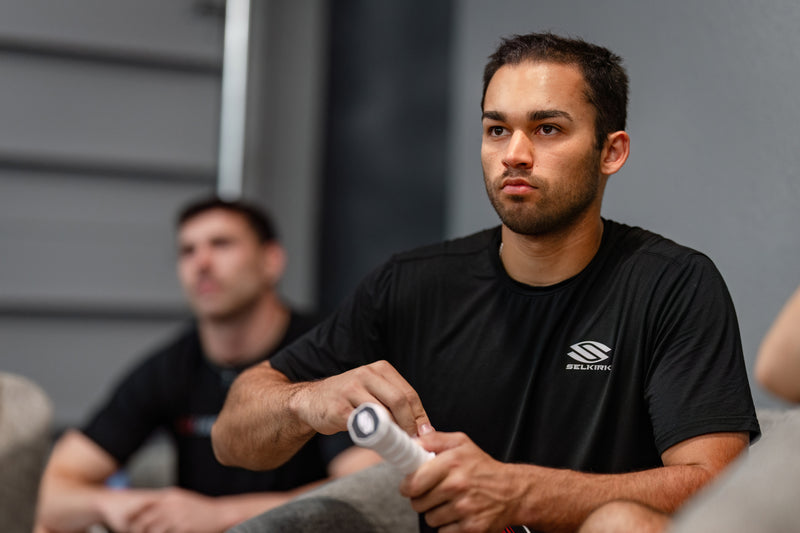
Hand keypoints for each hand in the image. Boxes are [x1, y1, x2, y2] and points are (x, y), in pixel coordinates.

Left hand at [101, 488, 231, 532]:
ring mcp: (177, 517)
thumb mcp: (182, 500)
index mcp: (170, 496)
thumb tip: (148, 508)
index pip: (143, 506)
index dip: (133, 517)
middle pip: (144, 520)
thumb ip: (166, 503)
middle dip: (137, 530)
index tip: (127, 524)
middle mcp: (171, 505)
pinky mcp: (183, 528)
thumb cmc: (200, 509)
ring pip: (152, 531)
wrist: (220, 514)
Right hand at [294, 360, 430, 436]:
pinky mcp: (338, 409)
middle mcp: (366, 375)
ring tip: (396, 444)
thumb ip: (395, 403)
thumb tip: (424, 428)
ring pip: (382, 414)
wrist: (310, 401)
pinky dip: (373, 437)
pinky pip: (362, 426)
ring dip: (393, 433)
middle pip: (399, 401)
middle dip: (410, 425)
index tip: (424, 434)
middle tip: (412, 442)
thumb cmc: (348, 399)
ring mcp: (350, 390)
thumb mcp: (373, 391)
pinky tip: (375, 443)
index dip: (419, 416)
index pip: (408, 393)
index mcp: (380, 369)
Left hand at [400, 432, 520, 532]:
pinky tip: (457, 514)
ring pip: (429, 518)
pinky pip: (443, 531)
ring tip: (448, 503)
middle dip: (421, 499)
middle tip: (433, 493)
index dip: (407, 486)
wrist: (513, 491)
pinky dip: (447, 526)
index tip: (409, 486)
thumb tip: (411, 442)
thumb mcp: (461, 443)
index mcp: (452, 462)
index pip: (413, 482)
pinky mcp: (471, 527)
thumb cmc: (484, 468)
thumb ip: (434, 440)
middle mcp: (457, 485)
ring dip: (435, 513)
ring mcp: (464, 508)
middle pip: (418, 503)